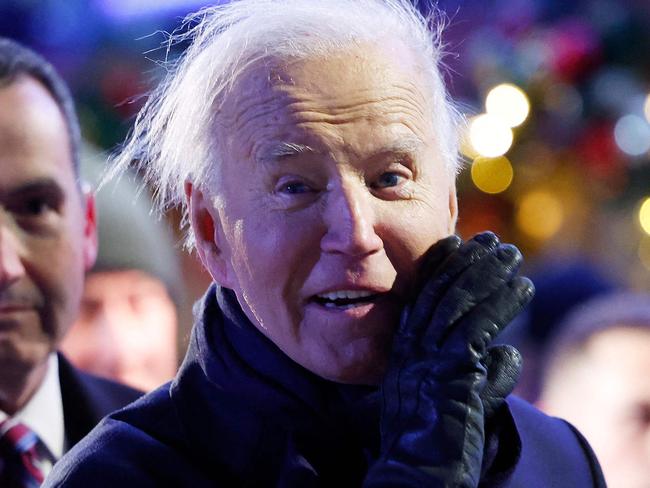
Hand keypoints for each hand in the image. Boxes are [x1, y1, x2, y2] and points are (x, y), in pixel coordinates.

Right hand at [364, 232, 533, 486]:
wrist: (419, 469)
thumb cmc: (435, 441)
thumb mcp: (453, 398)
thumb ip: (479, 372)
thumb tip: (508, 354)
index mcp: (404, 349)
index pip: (421, 297)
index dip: (441, 267)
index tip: (458, 244)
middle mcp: (412, 346)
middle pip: (440, 291)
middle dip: (467, 261)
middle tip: (492, 239)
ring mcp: (429, 357)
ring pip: (459, 302)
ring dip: (488, 274)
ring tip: (512, 253)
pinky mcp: (452, 370)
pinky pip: (479, 326)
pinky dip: (503, 303)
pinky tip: (523, 287)